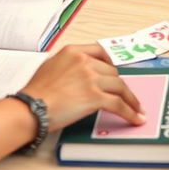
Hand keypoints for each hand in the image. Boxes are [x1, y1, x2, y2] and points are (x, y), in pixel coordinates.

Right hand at [22, 43, 145, 132]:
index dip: (112, 64)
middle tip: (125, 95)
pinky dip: (130, 112)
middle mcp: (85, 61)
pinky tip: (135, 118)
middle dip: (118, 85)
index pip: (101, 52)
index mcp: (74, 51)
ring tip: (137, 108)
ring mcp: (91, 78)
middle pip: (112, 71)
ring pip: (119, 87)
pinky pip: (119, 104)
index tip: (117, 71)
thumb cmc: (36, 92)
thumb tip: (79, 72)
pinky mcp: (95, 97)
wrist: (31, 108)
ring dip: (130, 99)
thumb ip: (69, 64)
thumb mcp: (51, 66)